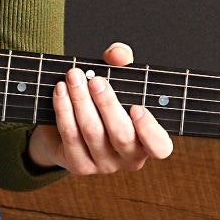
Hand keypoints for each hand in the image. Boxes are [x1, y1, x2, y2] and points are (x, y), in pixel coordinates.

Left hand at [28, 42, 173, 174]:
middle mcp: (129, 159)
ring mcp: (103, 166)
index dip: (149, 130)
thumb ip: (121, 62)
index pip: (160, 147)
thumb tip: (117, 54)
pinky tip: (60, 90)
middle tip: (95, 80)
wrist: (65, 130)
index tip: (136, 107)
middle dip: (107, 104)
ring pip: (92, 133)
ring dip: (81, 101)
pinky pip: (70, 135)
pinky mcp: (78, 165)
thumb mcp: (116, 79)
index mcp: (148, 142)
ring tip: (73, 77)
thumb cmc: (101, 102)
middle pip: (121, 135)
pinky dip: (64, 110)